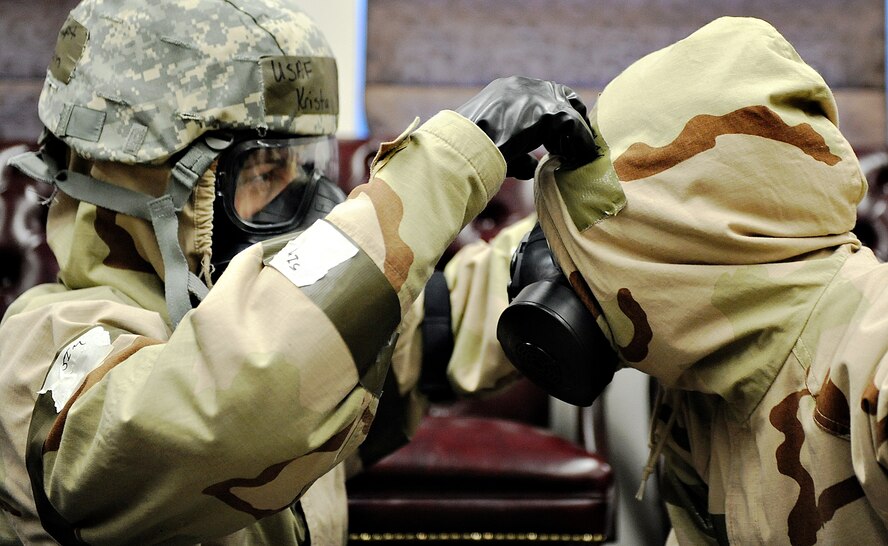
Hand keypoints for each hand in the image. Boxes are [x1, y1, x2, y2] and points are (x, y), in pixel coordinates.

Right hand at [456, 76, 597, 178]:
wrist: (464, 147)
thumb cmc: (471, 149)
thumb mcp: (494, 144)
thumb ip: (518, 151)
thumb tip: (532, 166)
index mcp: (507, 90)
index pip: (540, 95)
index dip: (552, 115)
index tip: (558, 138)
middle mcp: (523, 86)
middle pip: (563, 95)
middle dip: (572, 120)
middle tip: (574, 145)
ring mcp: (537, 95)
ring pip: (571, 111)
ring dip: (576, 134)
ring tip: (576, 155)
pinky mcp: (549, 112)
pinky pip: (577, 127)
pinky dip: (581, 143)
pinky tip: (580, 158)